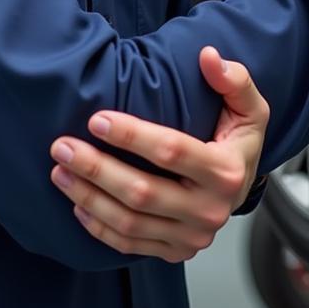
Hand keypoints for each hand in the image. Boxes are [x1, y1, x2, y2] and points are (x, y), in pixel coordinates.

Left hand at [48, 47, 268, 262]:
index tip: (96, 119)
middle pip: (143, 193)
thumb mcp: (249, 105)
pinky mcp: (176, 251)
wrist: (243, 184)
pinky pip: (130, 245)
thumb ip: (234, 79)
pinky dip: (99, 227)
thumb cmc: (238, 139)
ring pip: (130, 223)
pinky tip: (77, 204)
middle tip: (62, 146)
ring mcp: (192, 237)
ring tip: (59, 171)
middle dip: (96, 169)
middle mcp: (211, 211)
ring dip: (89, 197)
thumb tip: (208, 56)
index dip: (131, 136)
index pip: (171, 151)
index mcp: (226, 171)